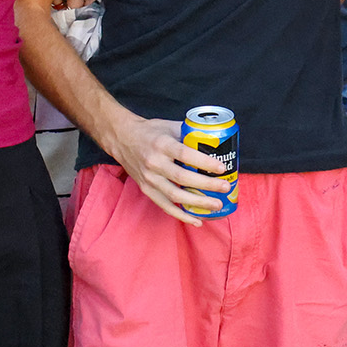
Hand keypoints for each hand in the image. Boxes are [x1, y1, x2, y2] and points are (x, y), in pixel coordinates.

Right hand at [106, 113, 232, 224]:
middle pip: (182, 178)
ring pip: (174, 195)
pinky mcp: (146, 189)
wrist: (122, 138)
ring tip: (216, 205)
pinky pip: (165, 206)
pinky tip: (197, 220)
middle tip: (225, 188)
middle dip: (206, 185)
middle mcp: (154, 163)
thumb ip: (191, 134)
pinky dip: (181, 215)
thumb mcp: (170, 126)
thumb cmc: (150, 132)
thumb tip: (216, 142)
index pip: (185, 155)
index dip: (204, 162)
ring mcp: (149, 178)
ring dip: (197, 203)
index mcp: (162, 144)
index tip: (221, 168)